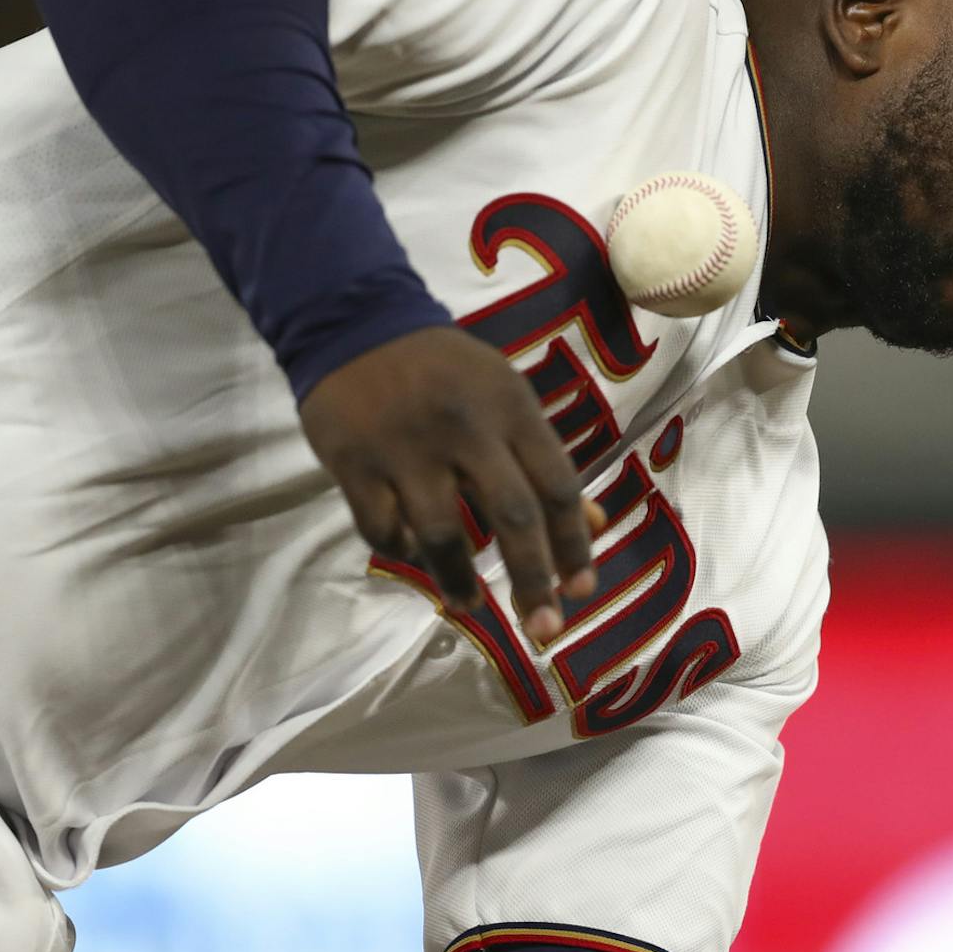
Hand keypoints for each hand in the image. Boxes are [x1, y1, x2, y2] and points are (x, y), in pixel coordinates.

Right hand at [299, 327, 601, 639]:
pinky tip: (415, 556)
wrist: (355, 323)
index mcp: (512, 408)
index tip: (581, 589)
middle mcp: (465, 429)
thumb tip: (597, 525)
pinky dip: (403, 550)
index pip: (557, 486)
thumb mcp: (506, 398)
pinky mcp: (355, 463)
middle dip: (533, 580)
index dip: (574, 543)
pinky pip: (383, 528)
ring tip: (472, 608)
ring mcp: (407, 448)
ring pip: (443, 535)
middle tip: (544, 628)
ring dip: (461, 581)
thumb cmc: (445, 371)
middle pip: (511, 518)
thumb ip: (544, 461)